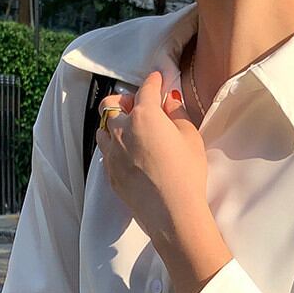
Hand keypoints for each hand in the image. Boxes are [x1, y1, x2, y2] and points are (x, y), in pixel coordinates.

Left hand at [94, 70, 208, 253]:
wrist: (173, 214)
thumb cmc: (187, 173)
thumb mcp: (190, 137)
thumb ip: (177, 113)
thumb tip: (168, 102)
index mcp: (144, 115)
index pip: (146, 89)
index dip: (153, 81)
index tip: (157, 79)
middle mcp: (121, 130)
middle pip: (111, 105)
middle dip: (124, 101)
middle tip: (139, 106)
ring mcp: (112, 154)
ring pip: (103, 129)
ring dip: (114, 124)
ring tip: (130, 131)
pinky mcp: (110, 174)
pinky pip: (106, 153)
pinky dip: (114, 147)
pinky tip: (128, 153)